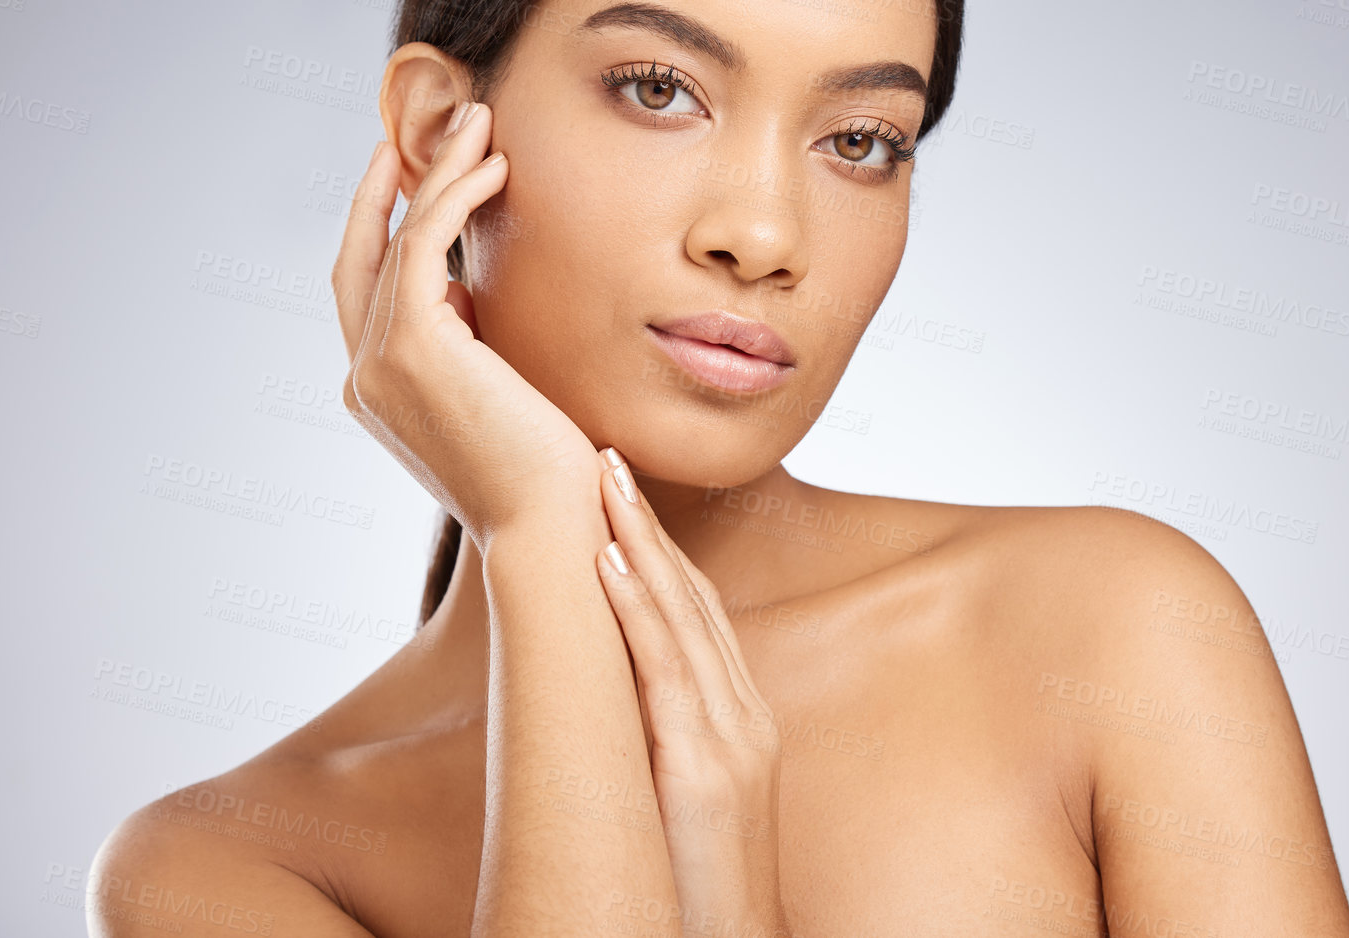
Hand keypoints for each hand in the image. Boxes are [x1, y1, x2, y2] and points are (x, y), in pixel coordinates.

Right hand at [331, 107, 601, 547]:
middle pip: (363, 253)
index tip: (414, 173)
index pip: (367, 289)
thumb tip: (465, 294)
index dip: (383, 224)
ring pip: (396, 240)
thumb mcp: (493, 395)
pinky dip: (454, 198)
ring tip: (480, 123)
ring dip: (436, 172)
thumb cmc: (544, 472)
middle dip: (392, 184)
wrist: (552, 525)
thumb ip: (466, 346)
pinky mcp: (412, 348)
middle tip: (432, 130)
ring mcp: (379, 364)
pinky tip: (492, 168)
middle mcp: (364, 378)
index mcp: (379, 393)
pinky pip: (424, 247)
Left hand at [593, 450, 793, 937]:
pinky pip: (665, 671)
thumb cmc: (700, 889)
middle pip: (693, 595)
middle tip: (610, 458)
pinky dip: (635, 609)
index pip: (699, 612)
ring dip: (639, 540)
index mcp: (741, 720)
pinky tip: (608, 561)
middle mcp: (744, 715)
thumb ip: (669, 742)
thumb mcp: (688, 799)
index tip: (625, 499)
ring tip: (604, 479)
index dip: (661, 550)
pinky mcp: (703, 768)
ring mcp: (731, 738)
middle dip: (650, 523)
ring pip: (680, 615)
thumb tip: (617, 702)